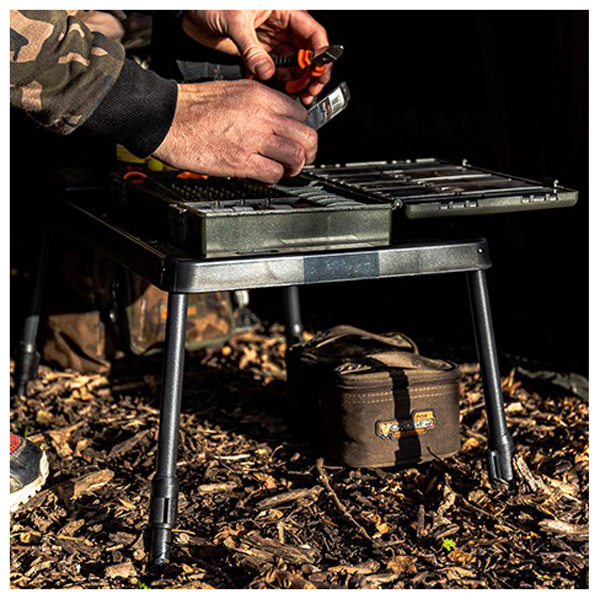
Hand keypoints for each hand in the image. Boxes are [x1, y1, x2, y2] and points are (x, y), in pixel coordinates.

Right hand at [153, 80, 317, 183]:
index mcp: (260, 95)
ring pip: (296, 156)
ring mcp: (252, 138)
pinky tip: (264, 176)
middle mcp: (261, 115)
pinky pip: (274, 173)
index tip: (297, 140)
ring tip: (283, 170)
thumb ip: (259, 105)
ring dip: (294, 168)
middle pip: (307, 136)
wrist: (167, 117)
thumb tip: (276, 122)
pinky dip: (273, 178)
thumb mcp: (233, 92)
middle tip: (300, 160)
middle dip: (308, 152)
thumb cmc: (193, 107)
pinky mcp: (241, 161)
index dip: (302, 131)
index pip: (301, 114)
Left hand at [182, 10, 330, 104]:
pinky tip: (275, 89)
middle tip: (308, 92)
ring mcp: (273, 41)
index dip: (320, 55)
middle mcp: (282, 25)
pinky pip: (277, 70)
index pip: (313, 34)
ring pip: (295, 64)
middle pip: (308, 53)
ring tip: (295, 95)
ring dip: (296, 81)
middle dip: (311, 74)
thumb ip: (251, 49)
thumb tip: (267, 72)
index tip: (318, 74)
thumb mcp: (235, 22)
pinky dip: (278, 82)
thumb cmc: (212, 4)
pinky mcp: (261, 53)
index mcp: (284, 10)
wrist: (192, 16)